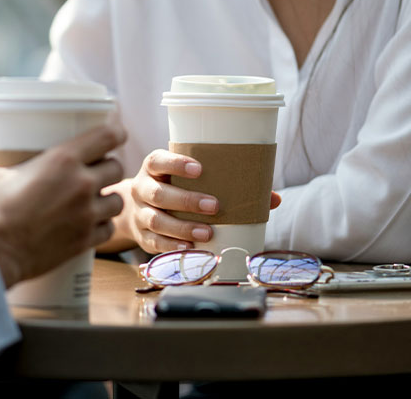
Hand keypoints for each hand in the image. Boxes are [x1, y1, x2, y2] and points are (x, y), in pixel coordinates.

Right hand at [0, 123, 125, 287]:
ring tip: (95, 200)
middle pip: (116, 168)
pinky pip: (108, 229)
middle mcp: (81, 184)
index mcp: (62, 160)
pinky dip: (102, 226)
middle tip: (95, 172)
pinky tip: (90, 225)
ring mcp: (87, 214)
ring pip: (117, 200)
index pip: (107, 136)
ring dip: (109, 198)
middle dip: (108, 168)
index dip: (116, 133)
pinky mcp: (85, 240)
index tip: (115, 134)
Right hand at [111, 149, 280, 253]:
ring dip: (182, 228)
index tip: (199, 169)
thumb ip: (227, 183)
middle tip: (214, 207)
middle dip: (186, 201)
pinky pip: (154, 243)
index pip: (158, 161)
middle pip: (158, 194)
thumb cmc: (177, 188)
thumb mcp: (192, 179)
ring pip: (156, 220)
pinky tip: (190, 249)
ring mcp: (139, 214)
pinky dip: (172, 247)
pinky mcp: (142, 236)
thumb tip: (273, 199)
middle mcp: (142, 188)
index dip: (176, 164)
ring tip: (208, 233)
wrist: (137, 208)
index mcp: (154, 168)